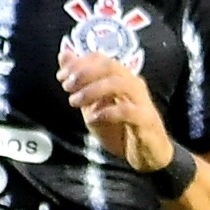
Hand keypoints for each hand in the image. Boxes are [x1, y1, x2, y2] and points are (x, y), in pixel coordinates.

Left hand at [57, 46, 173, 173]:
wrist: (147, 154)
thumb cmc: (121, 129)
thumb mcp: (93, 103)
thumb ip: (81, 80)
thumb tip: (64, 54)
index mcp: (121, 77)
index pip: (100, 58)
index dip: (78, 63)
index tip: (61, 76)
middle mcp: (133, 84)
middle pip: (109, 66)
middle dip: (83, 73)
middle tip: (67, 87)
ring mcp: (141, 101)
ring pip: (118, 84)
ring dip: (92, 90)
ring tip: (75, 102)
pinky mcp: (146, 120)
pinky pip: (128, 110)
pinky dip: (107, 113)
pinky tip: (93, 120)